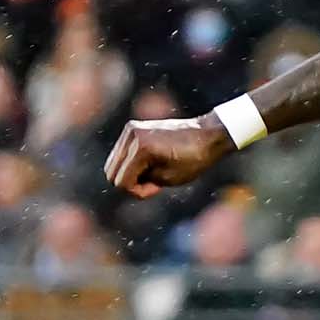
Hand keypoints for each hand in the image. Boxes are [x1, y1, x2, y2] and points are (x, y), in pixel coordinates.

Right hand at [104, 116, 233, 196]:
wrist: (208, 136)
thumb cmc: (193, 160)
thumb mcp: (166, 179)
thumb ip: (141, 181)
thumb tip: (122, 180)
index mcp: (141, 148)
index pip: (121, 182)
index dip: (137, 192)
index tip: (156, 188)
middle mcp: (131, 136)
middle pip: (111, 173)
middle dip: (130, 183)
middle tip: (154, 183)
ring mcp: (130, 129)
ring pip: (114, 163)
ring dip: (130, 173)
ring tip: (153, 173)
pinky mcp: (133, 128)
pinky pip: (121, 153)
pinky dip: (131, 163)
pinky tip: (151, 163)